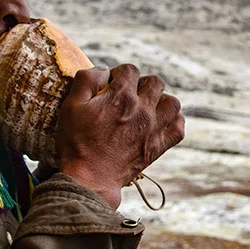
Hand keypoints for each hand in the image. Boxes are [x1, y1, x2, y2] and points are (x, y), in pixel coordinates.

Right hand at [56, 65, 184, 208]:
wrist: (89, 178)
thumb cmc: (76, 142)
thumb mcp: (70, 105)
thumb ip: (86, 80)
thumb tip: (103, 70)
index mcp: (121, 97)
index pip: (130, 70)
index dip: (119, 73)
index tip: (110, 85)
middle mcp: (142, 109)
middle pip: (155, 82)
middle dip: (141, 83)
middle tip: (128, 95)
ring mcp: (153, 129)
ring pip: (173, 102)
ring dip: (161, 100)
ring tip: (147, 107)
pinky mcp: (158, 147)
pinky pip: (179, 128)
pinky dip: (174, 121)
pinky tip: (160, 122)